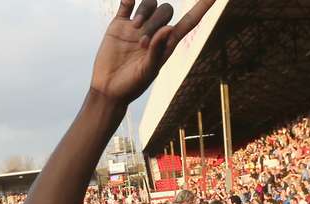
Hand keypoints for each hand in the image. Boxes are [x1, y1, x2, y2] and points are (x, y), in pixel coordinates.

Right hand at [90, 0, 214, 103]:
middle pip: (165, 11)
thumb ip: (158, 50)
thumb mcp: (147, 71)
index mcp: (167, 44)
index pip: (189, 22)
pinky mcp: (119, 24)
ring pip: (149, 4)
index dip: (201, 7)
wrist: (108, 89)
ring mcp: (137, 26)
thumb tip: (168, 28)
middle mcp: (154, 32)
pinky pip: (127, 3)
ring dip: (144, 12)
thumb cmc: (132, 85)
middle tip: (142, 44)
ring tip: (135, 28)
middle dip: (156, 22)